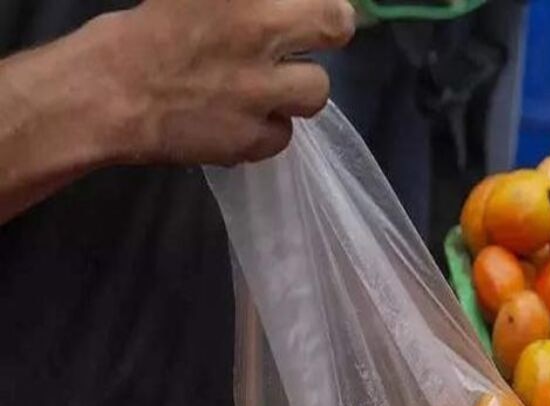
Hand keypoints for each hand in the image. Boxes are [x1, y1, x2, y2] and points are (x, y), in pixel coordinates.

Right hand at [104, 0, 355, 165]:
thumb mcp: (193, 2)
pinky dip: (265, 131)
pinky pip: (282, 136)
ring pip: (316, 92)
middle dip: (327, 34)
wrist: (104, 96)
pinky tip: (238, 122)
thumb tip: (270, 11)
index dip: (326, 5)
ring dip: (295, 91)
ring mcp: (261, 91)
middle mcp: (260, 35)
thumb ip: (243, 8)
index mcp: (243, 0)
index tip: (316, 11)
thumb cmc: (137, 38)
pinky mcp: (251, 138)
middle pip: (335, 26)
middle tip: (299, 44)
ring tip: (262, 91)